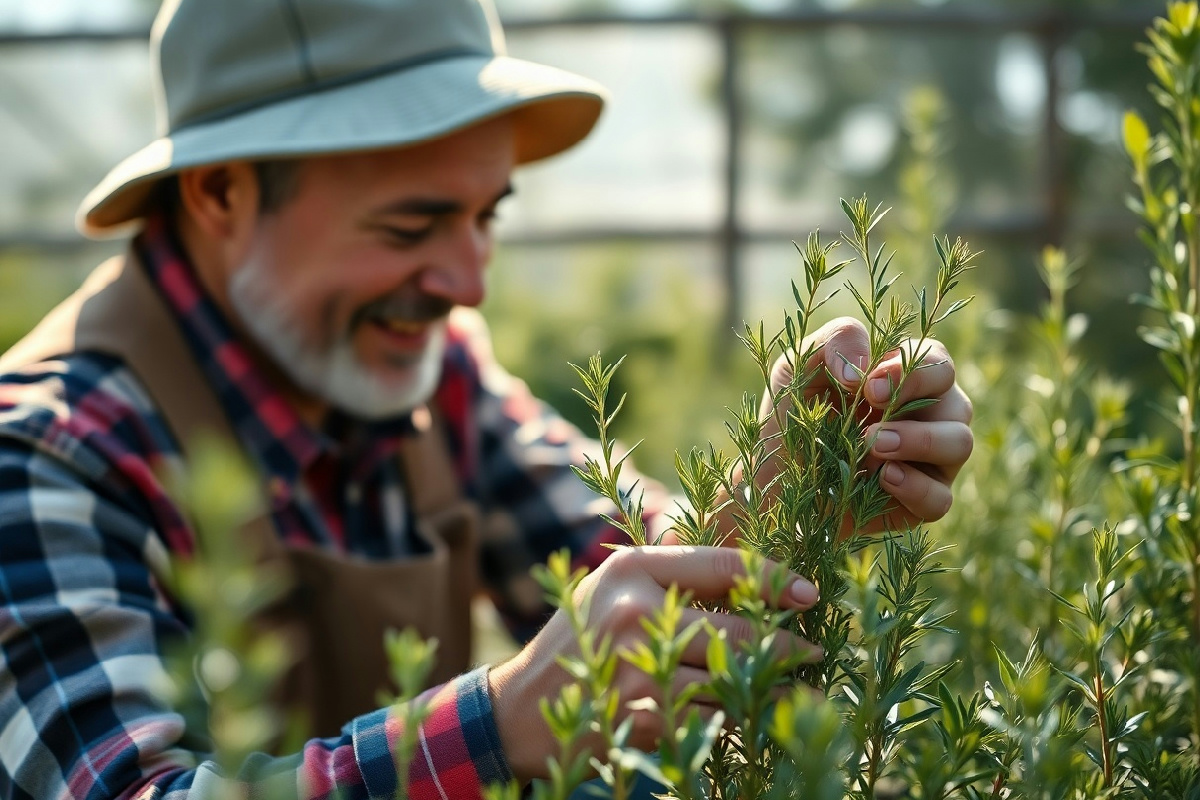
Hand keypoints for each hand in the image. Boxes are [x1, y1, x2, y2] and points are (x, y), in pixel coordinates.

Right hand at [487, 546, 821, 782]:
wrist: (523, 710)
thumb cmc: (581, 636)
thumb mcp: (614, 585)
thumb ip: (671, 570)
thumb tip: (753, 573)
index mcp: (632, 570)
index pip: (720, 566)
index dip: (772, 579)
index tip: (809, 595)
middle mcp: (635, 615)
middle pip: (735, 631)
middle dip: (784, 647)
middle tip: (816, 653)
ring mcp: (639, 671)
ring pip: (730, 681)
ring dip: (770, 690)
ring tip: (797, 689)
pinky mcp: (643, 718)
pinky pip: (711, 719)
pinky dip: (738, 719)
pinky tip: (754, 717)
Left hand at [761, 317, 972, 530]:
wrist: (778, 477)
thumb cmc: (796, 414)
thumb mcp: (799, 367)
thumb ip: (834, 341)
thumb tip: (861, 366)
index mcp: (908, 378)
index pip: (936, 360)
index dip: (911, 370)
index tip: (869, 386)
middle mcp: (931, 416)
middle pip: (958, 400)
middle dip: (918, 401)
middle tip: (873, 409)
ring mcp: (932, 461)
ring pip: (959, 443)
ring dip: (920, 441)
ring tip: (873, 445)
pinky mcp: (922, 501)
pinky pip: (941, 497)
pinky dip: (915, 487)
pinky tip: (883, 478)